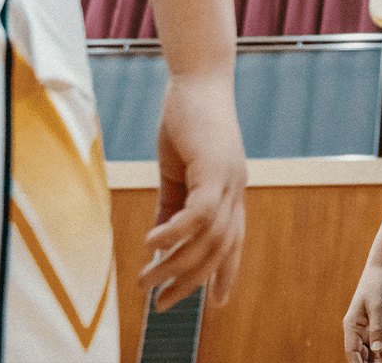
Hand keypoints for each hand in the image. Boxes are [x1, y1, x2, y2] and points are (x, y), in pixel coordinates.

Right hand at [140, 70, 246, 310]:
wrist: (198, 78)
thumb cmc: (187, 120)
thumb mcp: (177, 170)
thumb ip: (172, 205)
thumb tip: (160, 242)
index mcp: (230, 190)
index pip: (234, 240)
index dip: (226, 273)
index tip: (216, 303)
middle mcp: (236, 188)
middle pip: (220, 248)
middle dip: (192, 281)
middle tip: (161, 303)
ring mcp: (229, 178)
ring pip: (208, 237)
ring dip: (175, 264)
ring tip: (144, 280)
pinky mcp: (214, 167)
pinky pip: (197, 214)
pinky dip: (174, 234)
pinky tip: (150, 245)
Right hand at [344, 263, 381, 362]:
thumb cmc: (377, 285)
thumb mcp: (377, 305)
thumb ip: (377, 328)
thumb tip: (377, 351)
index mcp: (352, 326)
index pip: (352, 352)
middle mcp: (359, 332)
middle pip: (362, 357)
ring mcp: (370, 331)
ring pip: (373, 355)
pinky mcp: (381, 329)